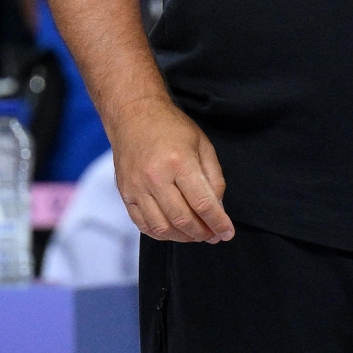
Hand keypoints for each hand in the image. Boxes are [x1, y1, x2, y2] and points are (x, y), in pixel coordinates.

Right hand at [112, 95, 232, 243]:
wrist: (133, 115)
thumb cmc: (170, 127)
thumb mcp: (203, 145)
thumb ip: (214, 178)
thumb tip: (218, 208)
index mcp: (179, 161)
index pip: (202, 203)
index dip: (218, 223)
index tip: (227, 232)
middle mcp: (155, 177)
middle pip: (183, 219)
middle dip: (203, 233)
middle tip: (214, 235)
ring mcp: (137, 187)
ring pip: (162, 227)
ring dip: (183, 237)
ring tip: (196, 234)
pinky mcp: (125, 193)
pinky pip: (143, 224)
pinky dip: (161, 233)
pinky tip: (174, 230)